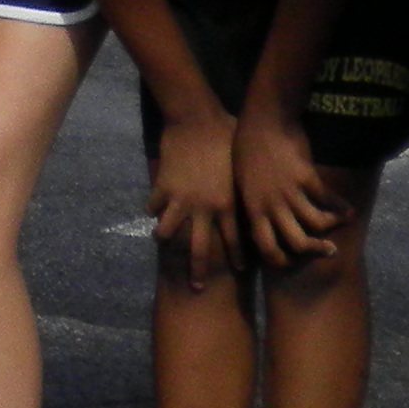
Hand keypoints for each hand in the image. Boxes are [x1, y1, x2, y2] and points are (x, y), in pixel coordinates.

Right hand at [148, 111, 238, 289]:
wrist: (197, 119)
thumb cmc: (227, 136)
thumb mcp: (242, 165)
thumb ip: (243, 185)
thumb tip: (256, 195)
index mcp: (227, 204)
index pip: (233, 240)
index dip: (236, 257)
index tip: (238, 271)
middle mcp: (204, 209)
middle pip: (199, 249)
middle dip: (197, 271)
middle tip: (196, 288)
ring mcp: (180, 200)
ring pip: (167, 232)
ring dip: (164, 237)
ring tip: (163, 241)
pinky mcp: (162, 187)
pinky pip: (154, 205)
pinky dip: (153, 208)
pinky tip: (152, 209)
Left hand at [230, 110, 346, 270]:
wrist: (263, 121)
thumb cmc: (248, 150)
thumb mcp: (244, 183)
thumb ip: (256, 204)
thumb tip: (267, 222)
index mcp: (252, 209)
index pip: (266, 248)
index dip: (281, 261)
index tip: (293, 261)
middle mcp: (271, 205)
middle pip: (296, 242)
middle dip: (314, 250)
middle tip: (327, 250)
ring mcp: (289, 192)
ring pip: (316, 223)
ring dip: (332, 228)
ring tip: (341, 224)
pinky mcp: (306, 177)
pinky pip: (327, 200)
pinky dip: (341, 207)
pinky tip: (349, 210)